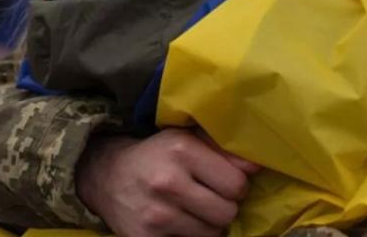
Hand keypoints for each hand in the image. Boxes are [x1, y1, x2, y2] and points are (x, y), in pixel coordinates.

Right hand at [76, 128, 258, 236]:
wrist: (109, 177)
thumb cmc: (159, 155)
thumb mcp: (188, 139)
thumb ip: (223, 149)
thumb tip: (257, 165)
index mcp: (183, 150)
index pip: (237, 182)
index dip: (237, 183)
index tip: (226, 180)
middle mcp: (169, 182)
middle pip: (228, 211)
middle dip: (226, 205)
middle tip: (213, 196)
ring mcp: (157, 214)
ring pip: (213, 233)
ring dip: (211, 223)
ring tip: (196, 209)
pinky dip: (193, 236)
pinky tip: (181, 222)